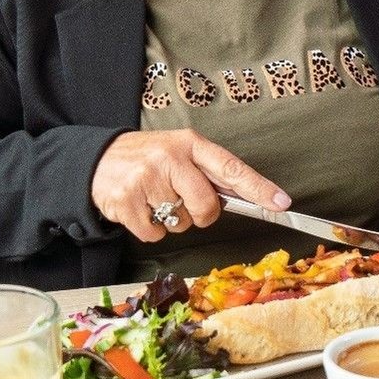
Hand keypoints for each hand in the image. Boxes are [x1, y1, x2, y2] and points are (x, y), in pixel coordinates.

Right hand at [89, 129, 288, 242]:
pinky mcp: (126, 201)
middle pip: (207, 205)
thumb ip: (208, 172)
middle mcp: (169, 157)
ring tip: (154, 198)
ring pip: (181, 223)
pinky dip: (150, 229)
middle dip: (201, 214)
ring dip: (171, 220)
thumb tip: (248, 198)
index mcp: (189, 143)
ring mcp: (146, 179)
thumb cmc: (148, 158)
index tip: (281, 203)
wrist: (97, 160)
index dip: (258, 188)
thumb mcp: (179, 151)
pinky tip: (140, 208)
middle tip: (183, 202)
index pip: (231, 167)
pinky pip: (155, 235)